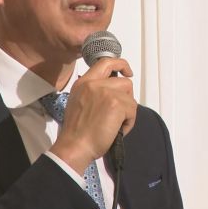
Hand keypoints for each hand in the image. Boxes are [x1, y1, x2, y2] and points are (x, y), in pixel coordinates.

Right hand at [49, 58, 136, 173]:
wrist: (75, 146)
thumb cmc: (77, 132)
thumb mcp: (78, 102)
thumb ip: (93, 92)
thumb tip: (111, 93)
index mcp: (83, 83)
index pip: (105, 62)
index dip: (121, 64)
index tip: (127, 72)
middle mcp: (94, 84)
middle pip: (124, 82)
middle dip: (126, 98)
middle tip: (120, 112)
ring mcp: (106, 92)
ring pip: (130, 97)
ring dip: (127, 112)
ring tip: (116, 124)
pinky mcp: (116, 104)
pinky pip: (133, 110)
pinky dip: (129, 122)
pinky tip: (117, 130)